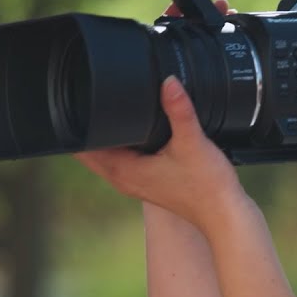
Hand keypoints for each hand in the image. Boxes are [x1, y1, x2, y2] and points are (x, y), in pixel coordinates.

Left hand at [73, 0, 246, 234]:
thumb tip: (169, 82)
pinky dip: (119, 143)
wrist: (224, 214)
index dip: (74, 123)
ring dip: (102, 135)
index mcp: (123, 171)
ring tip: (104, 106)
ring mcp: (134, 182)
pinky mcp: (146, 181)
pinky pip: (121, 158)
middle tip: (86, 93)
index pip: (81, 147)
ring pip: (105, 153)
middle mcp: (123, 178)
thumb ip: (179, 111)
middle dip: (85, 125)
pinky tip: (131, 128)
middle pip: (89, 149)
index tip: (73, 99)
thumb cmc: (207, 186)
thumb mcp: (192, 142)